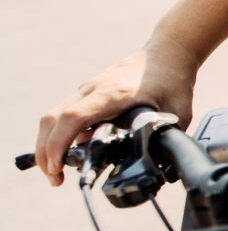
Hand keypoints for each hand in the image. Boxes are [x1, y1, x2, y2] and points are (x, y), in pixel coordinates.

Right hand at [35, 43, 197, 185]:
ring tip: (57, 171)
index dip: (60, 143)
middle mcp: (94, 89)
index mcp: (113, 94)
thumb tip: (164, 167)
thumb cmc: (173, 80)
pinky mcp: (89, 91)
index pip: (73, 117)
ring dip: (49, 143)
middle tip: (54, 178)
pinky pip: (64, 112)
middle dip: (46, 151)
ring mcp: (88, 89)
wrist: (169, 51)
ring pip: (54, 115)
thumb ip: (166, 139)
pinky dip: (59, 133)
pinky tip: (71, 152)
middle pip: (53, 118)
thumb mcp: (178, 113)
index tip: (57, 167)